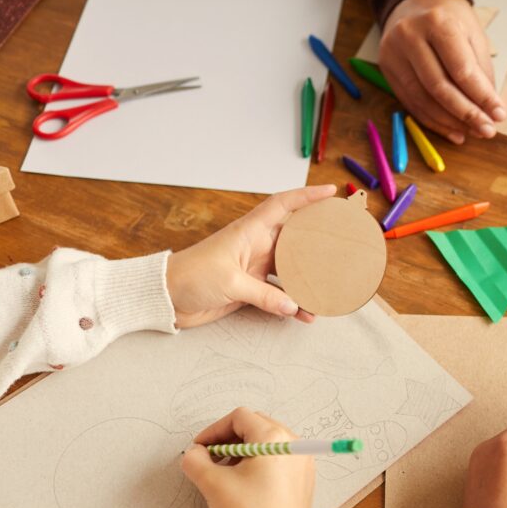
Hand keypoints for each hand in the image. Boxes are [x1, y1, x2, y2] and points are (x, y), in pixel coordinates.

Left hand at [166, 185, 335, 327]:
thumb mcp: (230, 283)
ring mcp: (254, 267)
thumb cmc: (190, 277)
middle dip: (318, 238)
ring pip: (291, 269)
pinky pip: (279, 294)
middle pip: (295, 238)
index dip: (306, 196)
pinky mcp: (251, 288)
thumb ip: (263, 295)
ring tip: (329, 286)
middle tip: (342, 242)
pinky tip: (305, 314)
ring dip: (308, 278)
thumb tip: (292, 305)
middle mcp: (256, 246)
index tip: (329, 193)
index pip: (282, 205)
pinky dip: (292, 304)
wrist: (165, 297)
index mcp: (249, 232)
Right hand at [181, 408, 314, 507]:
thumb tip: (194, 453)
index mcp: (274, 437)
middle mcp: (294, 444)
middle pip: (256, 425)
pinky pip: (280, 458)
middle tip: (211, 458)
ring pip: (268, 442)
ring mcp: (302, 461)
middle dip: (229, 439)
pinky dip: (260, 462)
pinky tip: (245, 482)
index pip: (239, 418)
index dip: (214, 430)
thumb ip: (196, 461)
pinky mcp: (304, 477)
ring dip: (244, 451)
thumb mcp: (213, 484)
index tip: (200, 448)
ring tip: (226, 472)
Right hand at [379, 0, 504, 144]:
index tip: (499, 114)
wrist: (415, 1)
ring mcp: (393, 54)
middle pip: (439, 87)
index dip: (481, 96)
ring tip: (472, 132)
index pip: (461, 69)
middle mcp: (410, 36)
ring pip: (423, 100)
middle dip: (466, 114)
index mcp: (437, 22)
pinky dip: (434, 121)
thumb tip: (490, 109)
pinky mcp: (387, 69)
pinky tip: (453, 131)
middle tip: (487, 130)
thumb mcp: (473, 34)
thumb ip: (480, 70)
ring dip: (450, 122)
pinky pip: (411, 103)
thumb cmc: (450, 18)